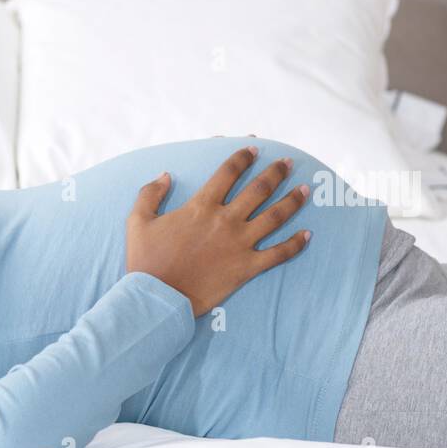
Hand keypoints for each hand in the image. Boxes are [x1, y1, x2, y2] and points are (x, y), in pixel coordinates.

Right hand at [125, 146, 310, 316]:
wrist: (157, 298)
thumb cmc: (145, 261)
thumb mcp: (138, 222)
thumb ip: (150, 194)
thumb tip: (165, 175)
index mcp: (201, 207)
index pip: (228, 172)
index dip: (242, 157)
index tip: (253, 149)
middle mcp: (225, 220)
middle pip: (259, 189)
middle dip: (276, 172)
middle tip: (288, 162)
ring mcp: (239, 244)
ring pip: (275, 216)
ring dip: (293, 200)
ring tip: (305, 189)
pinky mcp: (247, 268)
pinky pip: (279, 254)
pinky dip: (296, 244)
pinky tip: (308, 235)